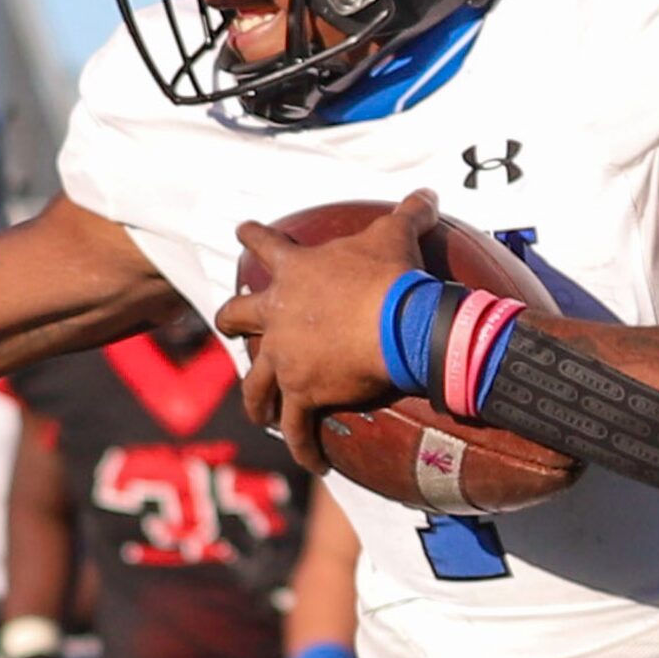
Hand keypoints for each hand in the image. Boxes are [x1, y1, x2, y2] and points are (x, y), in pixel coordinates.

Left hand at [212, 190, 437, 470]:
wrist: (397, 325)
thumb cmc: (392, 277)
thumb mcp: (397, 235)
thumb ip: (409, 213)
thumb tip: (430, 192)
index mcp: (295, 272)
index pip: (266, 244)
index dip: (253, 234)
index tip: (242, 229)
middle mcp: (277, 315)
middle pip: (237, 316)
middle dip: (230, 319)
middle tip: (228, 322)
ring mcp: (284, 357)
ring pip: (254, 383)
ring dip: (253, 397)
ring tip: (256, 411)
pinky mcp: (301, 392)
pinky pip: (296, 427)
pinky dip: (302, 447)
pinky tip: (313, 465)